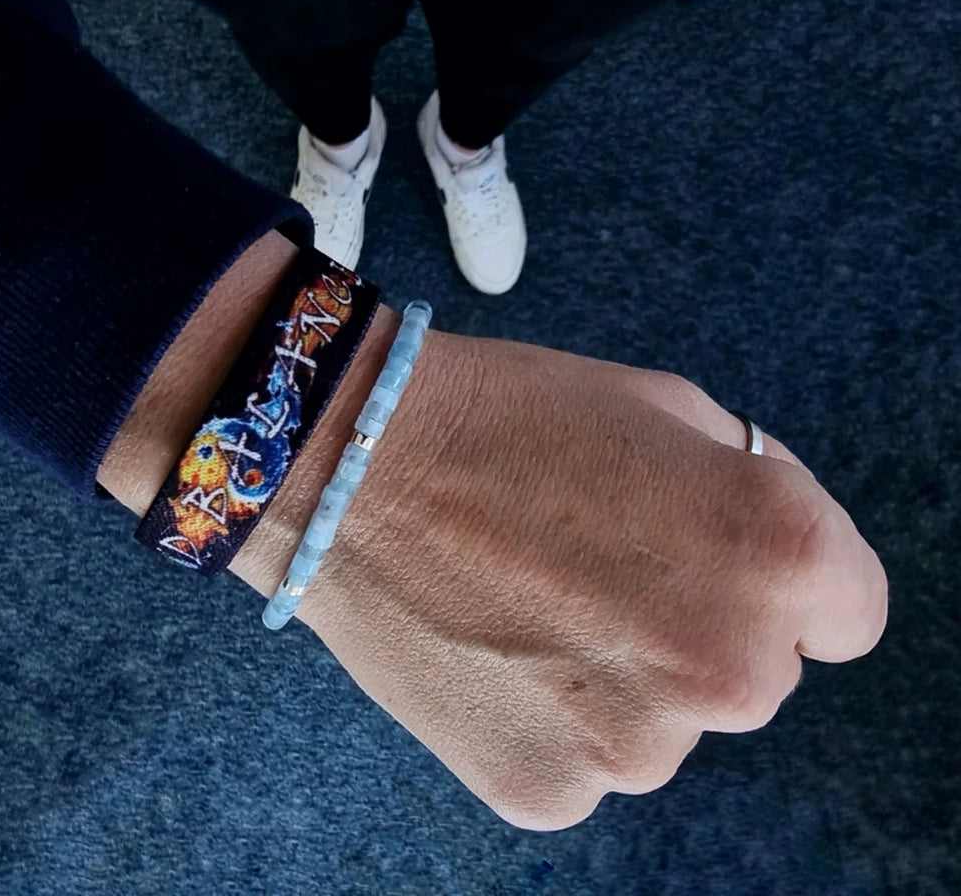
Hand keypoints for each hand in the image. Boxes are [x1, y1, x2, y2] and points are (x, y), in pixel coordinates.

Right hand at [98, 233, 885, 831]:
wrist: (354, 467)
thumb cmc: (511, 416)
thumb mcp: (669, 410)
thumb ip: (753, 491)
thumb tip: (773, 563)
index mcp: (779, 556)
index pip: (847, 613)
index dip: (784, 579)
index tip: (723, 560)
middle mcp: (731, 669)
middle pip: (753, 671)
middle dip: (699, 624)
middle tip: (600, 564)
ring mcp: (637, 748)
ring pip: (663, 722)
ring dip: (621, 677)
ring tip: (531, 602)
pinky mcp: (547, 791)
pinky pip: (583, 756)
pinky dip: (551, 716)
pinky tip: (495, 649)